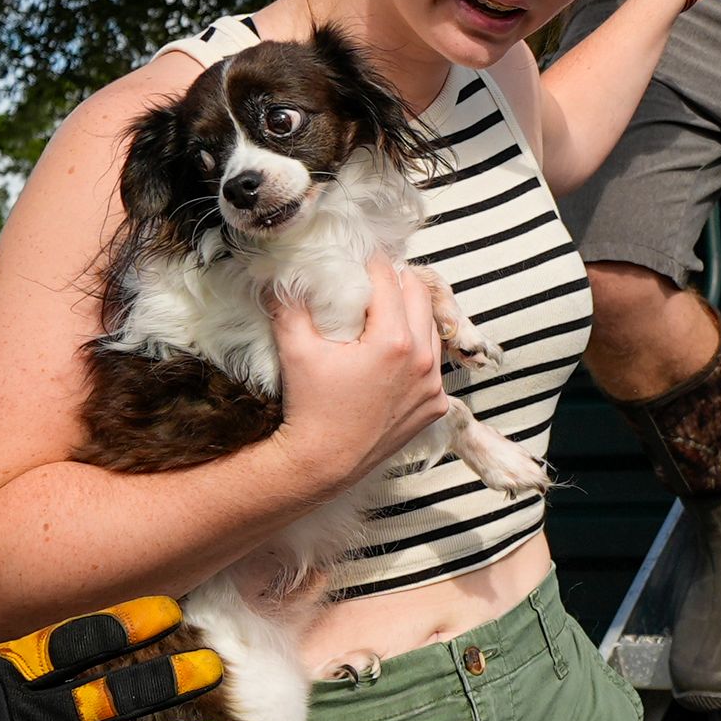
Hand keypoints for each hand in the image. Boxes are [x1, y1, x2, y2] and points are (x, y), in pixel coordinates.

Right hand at [266, 253, 453, 486]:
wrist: (322, 464)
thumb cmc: (309, 409)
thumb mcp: (295, 349)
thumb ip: (291, 302)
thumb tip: (285, 272)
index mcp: (393, 341)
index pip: (389, 279)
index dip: (371, 262)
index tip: (360, 256)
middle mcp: (421, 361)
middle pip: (419, 296)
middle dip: (396, 282)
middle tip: (373, 279)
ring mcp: (432, 386)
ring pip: (430, 329)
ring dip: (410, 315)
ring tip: (384, 312)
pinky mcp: (434, 406)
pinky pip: (432, 365)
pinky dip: (417, 351)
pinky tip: (392, 353)